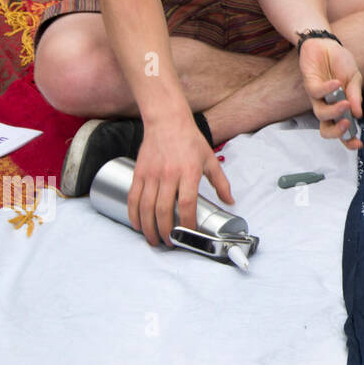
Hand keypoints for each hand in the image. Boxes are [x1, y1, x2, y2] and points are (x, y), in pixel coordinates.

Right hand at [128, 113, 232, 246]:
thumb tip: (230, 201)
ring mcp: (151, 174)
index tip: (188, 233)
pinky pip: (133, 198)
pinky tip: (137, 224)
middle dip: (165, 231)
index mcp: (189, 172)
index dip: (187, 222)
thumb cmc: (190, 140)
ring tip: (153, 240)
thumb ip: (220, 182)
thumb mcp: (210, 159)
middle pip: (164, 209)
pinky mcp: (138, 173)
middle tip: (169, 243)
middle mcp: (169, 174)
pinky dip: (133, 214)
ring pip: (146, 207)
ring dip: (149, 227)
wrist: (167, 121)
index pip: (187, 203)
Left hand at [299, 35, 363, 148]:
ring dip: (334, 110)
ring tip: (344, 101)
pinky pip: (316, 93)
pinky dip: (328, 90)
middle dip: (336, 132)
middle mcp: (327, 105)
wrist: (326, 44)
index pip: (343, 128)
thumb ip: (356, 96)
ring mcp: (317, 97)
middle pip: (326, 129)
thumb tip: (358, 114)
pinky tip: (337, 83)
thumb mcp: (355, 78)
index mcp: (340, 106)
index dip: (349, 139)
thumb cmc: (340, 62)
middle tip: (346, 124)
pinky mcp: (309, 84)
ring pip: (321, 114)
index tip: (358, 143)